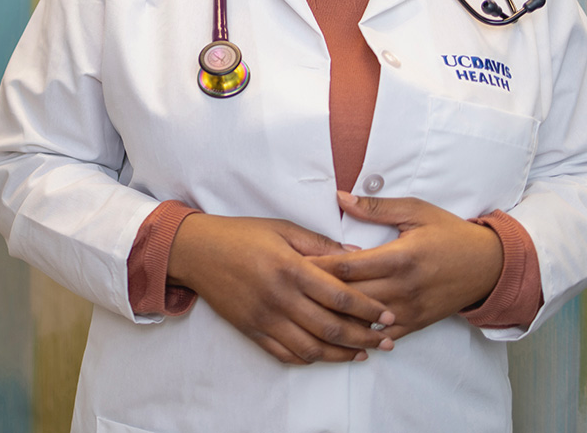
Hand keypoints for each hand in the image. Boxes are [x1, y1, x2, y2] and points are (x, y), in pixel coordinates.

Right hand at [166, 214, 399, 365]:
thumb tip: (356, 254)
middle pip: (331, 328)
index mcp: (291, 269)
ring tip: (362, 354)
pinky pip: (284, 353)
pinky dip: (308, 358)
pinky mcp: (251, 330)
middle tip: (387, 341)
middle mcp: (279, 298)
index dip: (369, 309)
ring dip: (341, 354)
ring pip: (311, 347)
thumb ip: (320, 244)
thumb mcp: (283, 228)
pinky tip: (325, 355)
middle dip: (364, 337)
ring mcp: (264, 318)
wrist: (196, 251)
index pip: (340, 297)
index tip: (389, 315)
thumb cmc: (241, 235)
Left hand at [308, 192, 503, 337]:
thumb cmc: (450, 234)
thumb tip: (340, 198)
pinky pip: (381, 334)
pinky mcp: (416, 323)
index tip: (294, 263)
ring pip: (361, 319)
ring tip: (305, 310)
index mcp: (401, 257)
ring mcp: (410, 309)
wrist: (489, 266)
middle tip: (289, 289)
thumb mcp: (416, 212)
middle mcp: (404, 288)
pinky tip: (338, 330)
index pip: (347, 266)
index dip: (317, 266)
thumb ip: (376, 207)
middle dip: (317, 293)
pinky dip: (358, 334)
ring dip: (334, 316)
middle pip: (348, 296)